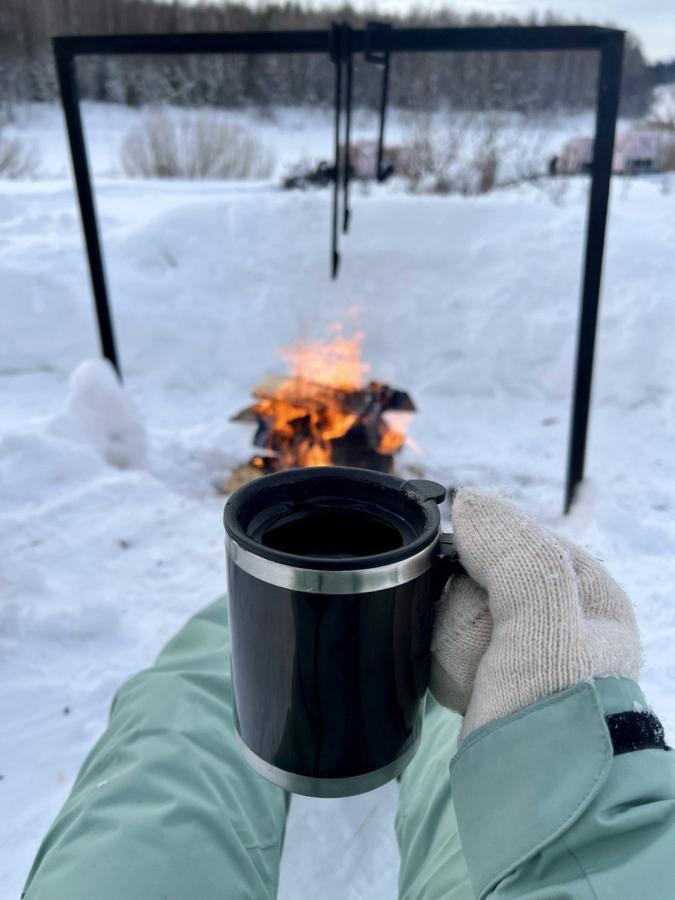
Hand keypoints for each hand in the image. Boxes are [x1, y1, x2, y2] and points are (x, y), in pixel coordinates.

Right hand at [430, 487, 642, 738]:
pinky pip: (445, 641)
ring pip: (455, 606)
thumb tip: (468, 501)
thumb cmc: (554, 717)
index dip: (480, 538)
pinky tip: (461, 687)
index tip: (447, 542)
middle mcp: (557, 613)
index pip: (522, 532)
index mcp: (587, 589)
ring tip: (474, 678)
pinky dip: (443, 661)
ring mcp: (521, 647)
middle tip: (482, 645)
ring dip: (450, 639)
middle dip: (463, 603)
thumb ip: (515, 554)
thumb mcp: (546, 626)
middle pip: (478, 569)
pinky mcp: (488, 674)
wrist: (535, 809)